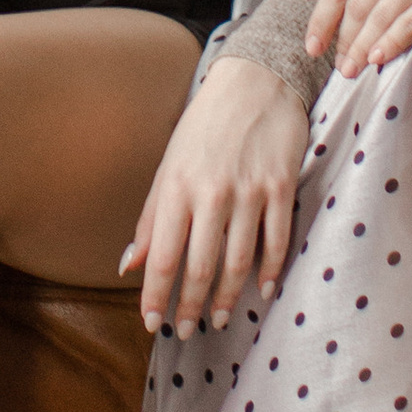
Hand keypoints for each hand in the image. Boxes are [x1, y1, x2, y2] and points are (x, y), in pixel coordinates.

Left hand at [121, 54, 312, 339]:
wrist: (256, 81)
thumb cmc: (205, 127)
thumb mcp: (169, 166)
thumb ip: (151, 218)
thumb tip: (129, 264)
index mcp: (178, 186)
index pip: (163, 255)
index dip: (156, 295)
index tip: (150, 323)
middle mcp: (212, 192)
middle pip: (200, 266)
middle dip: (189, 305)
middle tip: (186, 330)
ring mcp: (250, 191)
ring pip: (238, 261)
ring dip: (226, 297)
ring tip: (216, 318)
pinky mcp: (282, 186)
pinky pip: (276, 241)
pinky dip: (269, 272)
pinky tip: (260, 292)